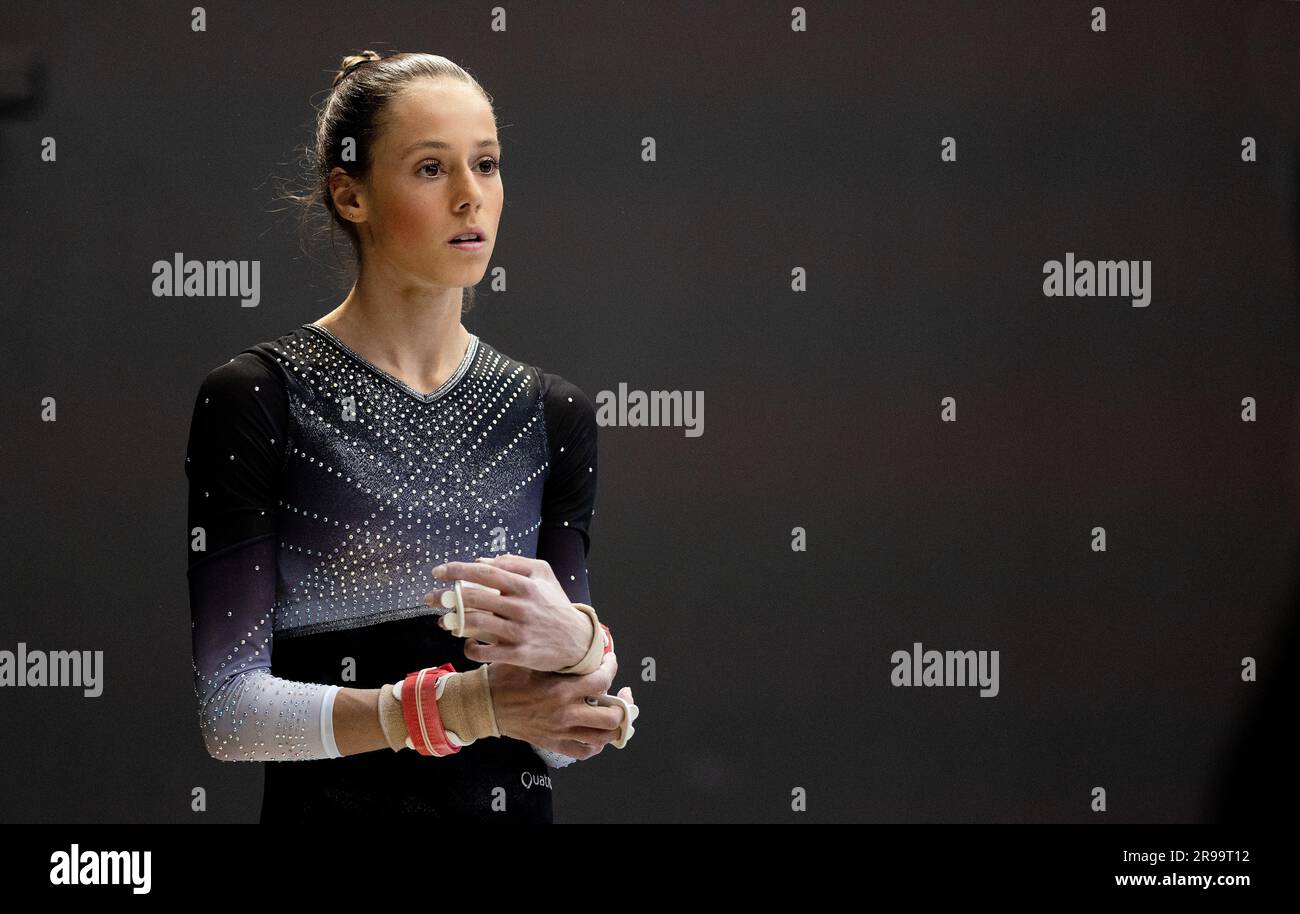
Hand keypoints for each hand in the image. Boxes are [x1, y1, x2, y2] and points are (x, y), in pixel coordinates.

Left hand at [425, 553, 594, 671]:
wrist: (578, 641)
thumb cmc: (555, 605)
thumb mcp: (544, 575)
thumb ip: (515, 563)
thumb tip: (482, 561)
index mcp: (525, 585)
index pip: (484, 573)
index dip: (457, 570)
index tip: (438, 572)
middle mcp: (521, 607)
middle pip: (474, 598)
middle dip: (446, 597)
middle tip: (430, 598)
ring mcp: (520, 632)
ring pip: (476, 625)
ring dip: (453, 622)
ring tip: (444, 622)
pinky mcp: (519, 654)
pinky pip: (485, 652)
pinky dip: (470, 647)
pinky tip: (468, 642)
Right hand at [488, 652, 628, 759]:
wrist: (484, 705)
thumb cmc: (505, 679)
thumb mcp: (530, 658)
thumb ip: (556, 655)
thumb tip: (579, 644)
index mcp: (561, 690)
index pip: (602, 680)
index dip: (612, 668)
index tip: (610, 662)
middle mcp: (565, 713)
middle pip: (612, 716)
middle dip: (623, 704)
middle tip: (622, 694)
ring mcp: (560, 732)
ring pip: (603, 737)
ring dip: (613, 726)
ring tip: (613, 713)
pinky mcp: (553, 744)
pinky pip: (585, 752)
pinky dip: (596, 745)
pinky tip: (596, 732)